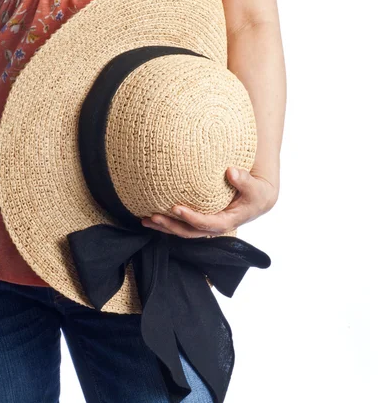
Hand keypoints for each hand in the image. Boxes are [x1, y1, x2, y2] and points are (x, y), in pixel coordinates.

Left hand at [141, 166, 277, 237]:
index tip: (176, 208)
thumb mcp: (255, 187)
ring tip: (145, 219)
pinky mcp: (201, 220)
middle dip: (170, 226)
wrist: (258, 199)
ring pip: (182, 230)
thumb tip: (231, 171)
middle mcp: (214, 226)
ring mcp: (206, 225)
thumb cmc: (256, 192)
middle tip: (153, 216)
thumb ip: (244, 180)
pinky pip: (182, 223)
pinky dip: (167, 221)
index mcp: (227, 221)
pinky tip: (152, 215)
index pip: (206, 223)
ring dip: (164, 226)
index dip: (191, 218)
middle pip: (189, 231)